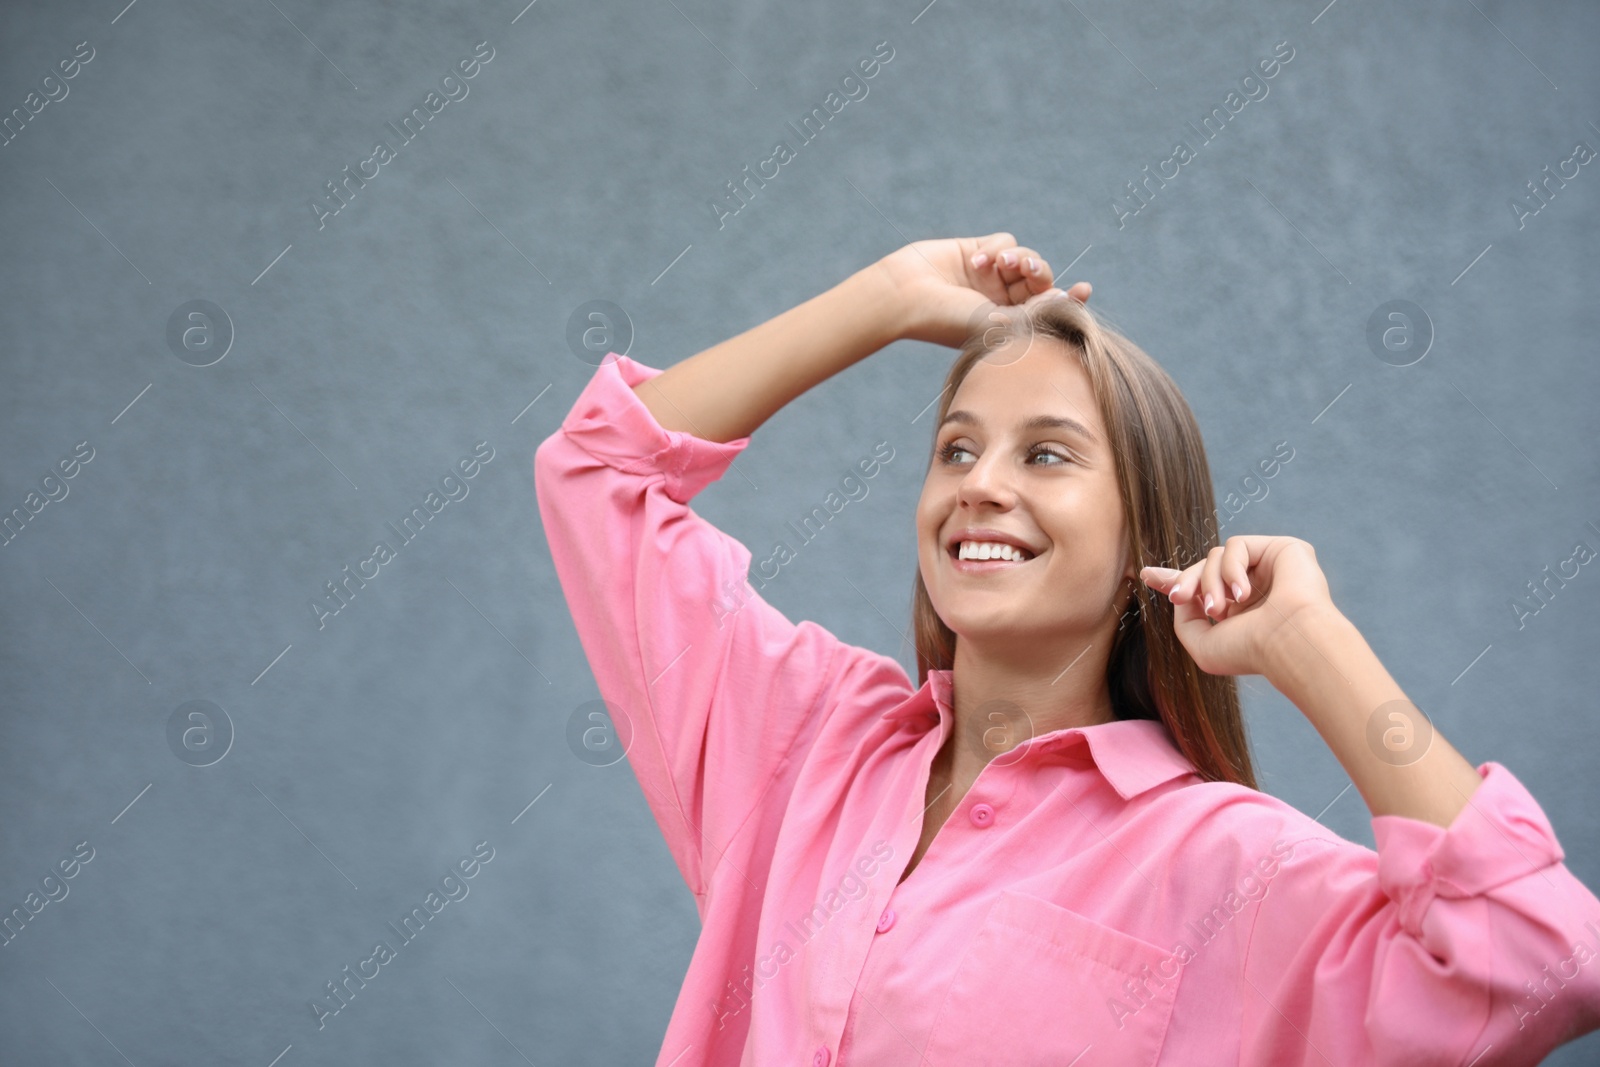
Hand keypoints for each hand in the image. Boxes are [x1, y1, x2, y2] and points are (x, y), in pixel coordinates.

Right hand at [874, 232, 1091, 347]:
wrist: (905, 296)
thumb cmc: (947, 320)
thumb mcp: (995, 324)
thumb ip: (1034, 314)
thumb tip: (1066, 298)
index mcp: (1007, 325)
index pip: (1046, 311)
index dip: (1069, 300)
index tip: (1084, 290)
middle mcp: (1001, 302)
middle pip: (1040, 280)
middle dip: (1039, 272)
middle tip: (1030, 271)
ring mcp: (990, 277)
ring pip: (1025, 257)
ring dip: (1019, 257)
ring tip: (1002, 264)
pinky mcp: (978, 252)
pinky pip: (1005, 241)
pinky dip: (996, 249)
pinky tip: (976, 262)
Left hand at [1137, 536, 1338, 678]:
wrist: (1287, 643)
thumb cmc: (1249, 651)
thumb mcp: (1201, 644)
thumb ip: (1183, 618)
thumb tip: (1183, 592)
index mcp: (1239, 611)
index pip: (1203, 587)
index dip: (1174, 580)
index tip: (1147, 575)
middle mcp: (1255, 588)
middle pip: (1204, 568)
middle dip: (1184, 581)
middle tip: (1178, 597)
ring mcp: (1270, 568)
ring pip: (1216, 556)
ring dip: (1208, 583)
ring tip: (1218, 610)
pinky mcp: (1283, 549)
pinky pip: (1236, 545)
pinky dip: (1231, 569)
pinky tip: (1243, 594)